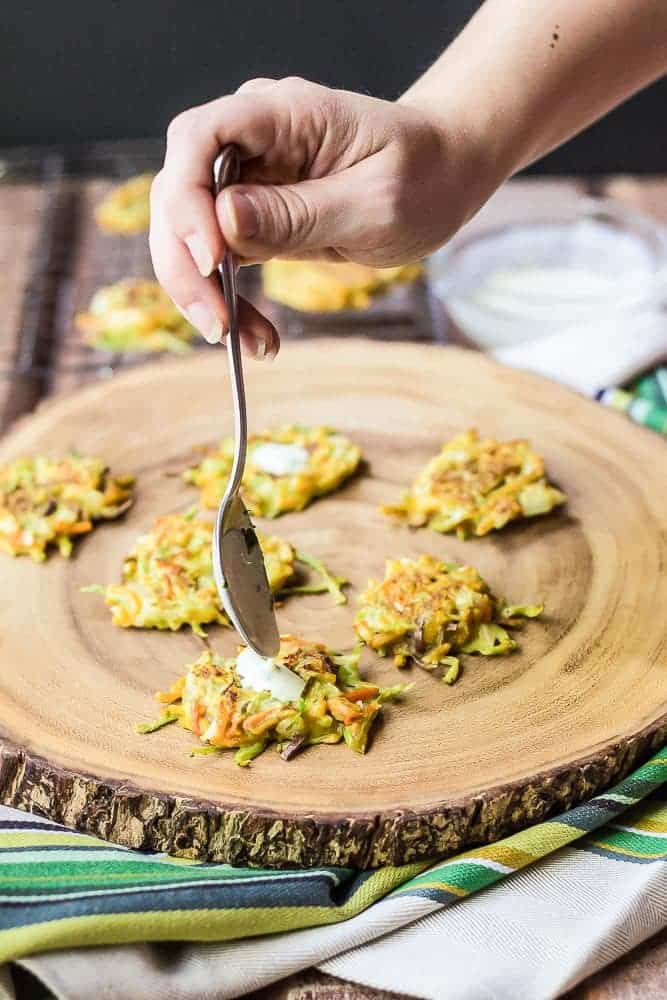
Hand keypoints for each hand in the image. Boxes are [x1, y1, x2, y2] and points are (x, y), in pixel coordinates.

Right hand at [149, 77, 495, 356]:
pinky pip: (217, 261)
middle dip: (186, 263)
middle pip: (178, 191)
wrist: (441, 176)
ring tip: (244, 341)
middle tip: (218, 325)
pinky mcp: (249, 218)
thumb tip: (224, 220)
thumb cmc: (422, 175)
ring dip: (202, 293)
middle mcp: (250, 140)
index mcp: (281, 113)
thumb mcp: (376, 201)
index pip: (199, 136)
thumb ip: (300, 212)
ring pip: (187, 234)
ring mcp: (245, 179)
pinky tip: (254, 336)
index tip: (211, 256)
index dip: (188, 195)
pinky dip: (226, 301)